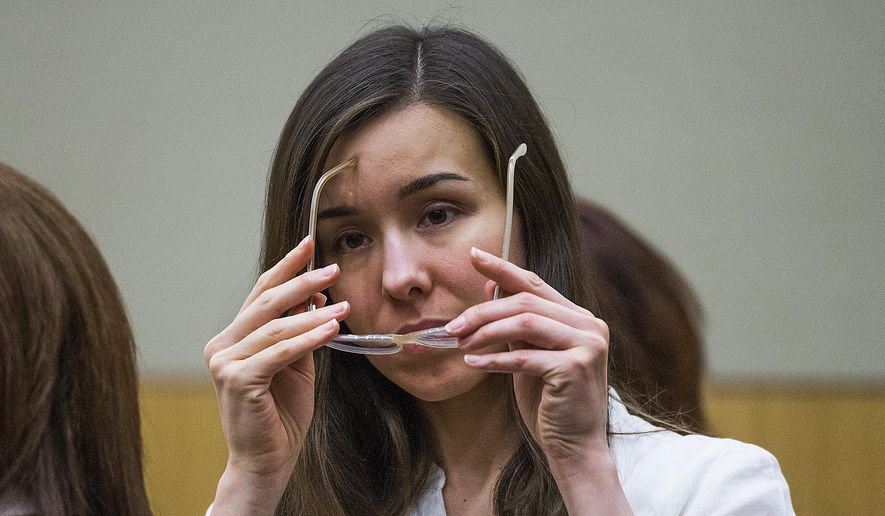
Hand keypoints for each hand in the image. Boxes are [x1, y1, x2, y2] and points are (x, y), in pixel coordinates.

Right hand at [203, 236, 349, 513]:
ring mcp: (224, 362)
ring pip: (275, 327)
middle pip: (266, 303)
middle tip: (332, 268)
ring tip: (343, 303)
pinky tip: (330, 329)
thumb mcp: (296, 364)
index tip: (309, 245)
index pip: (261, 293)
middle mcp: (222, 345)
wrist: (267, 459)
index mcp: (233, 338)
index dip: (286, 268)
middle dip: (302, 281)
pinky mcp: (236, 380)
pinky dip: (307, 338)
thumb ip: (300, 331)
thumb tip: (316, 295)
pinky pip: (279, 352)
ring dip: (312, 313)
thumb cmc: (282, 414)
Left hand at [446, 247, 609, 462]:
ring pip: (526, 322)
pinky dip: (495, 359)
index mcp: (579, 318)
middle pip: (526, 302)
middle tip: (453, 326)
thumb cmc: (550, 402)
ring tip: (461, 344)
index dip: (503, 268)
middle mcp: (589, 325)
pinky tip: (473, 363)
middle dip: (483, 311)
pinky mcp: (576, 367)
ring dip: (486, 332)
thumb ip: (516, 323)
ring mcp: (587, 344)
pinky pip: (525, 356)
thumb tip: (491, 286)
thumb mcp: (530, 355)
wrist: (575, 448)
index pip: (535, 283)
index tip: (473, 255)